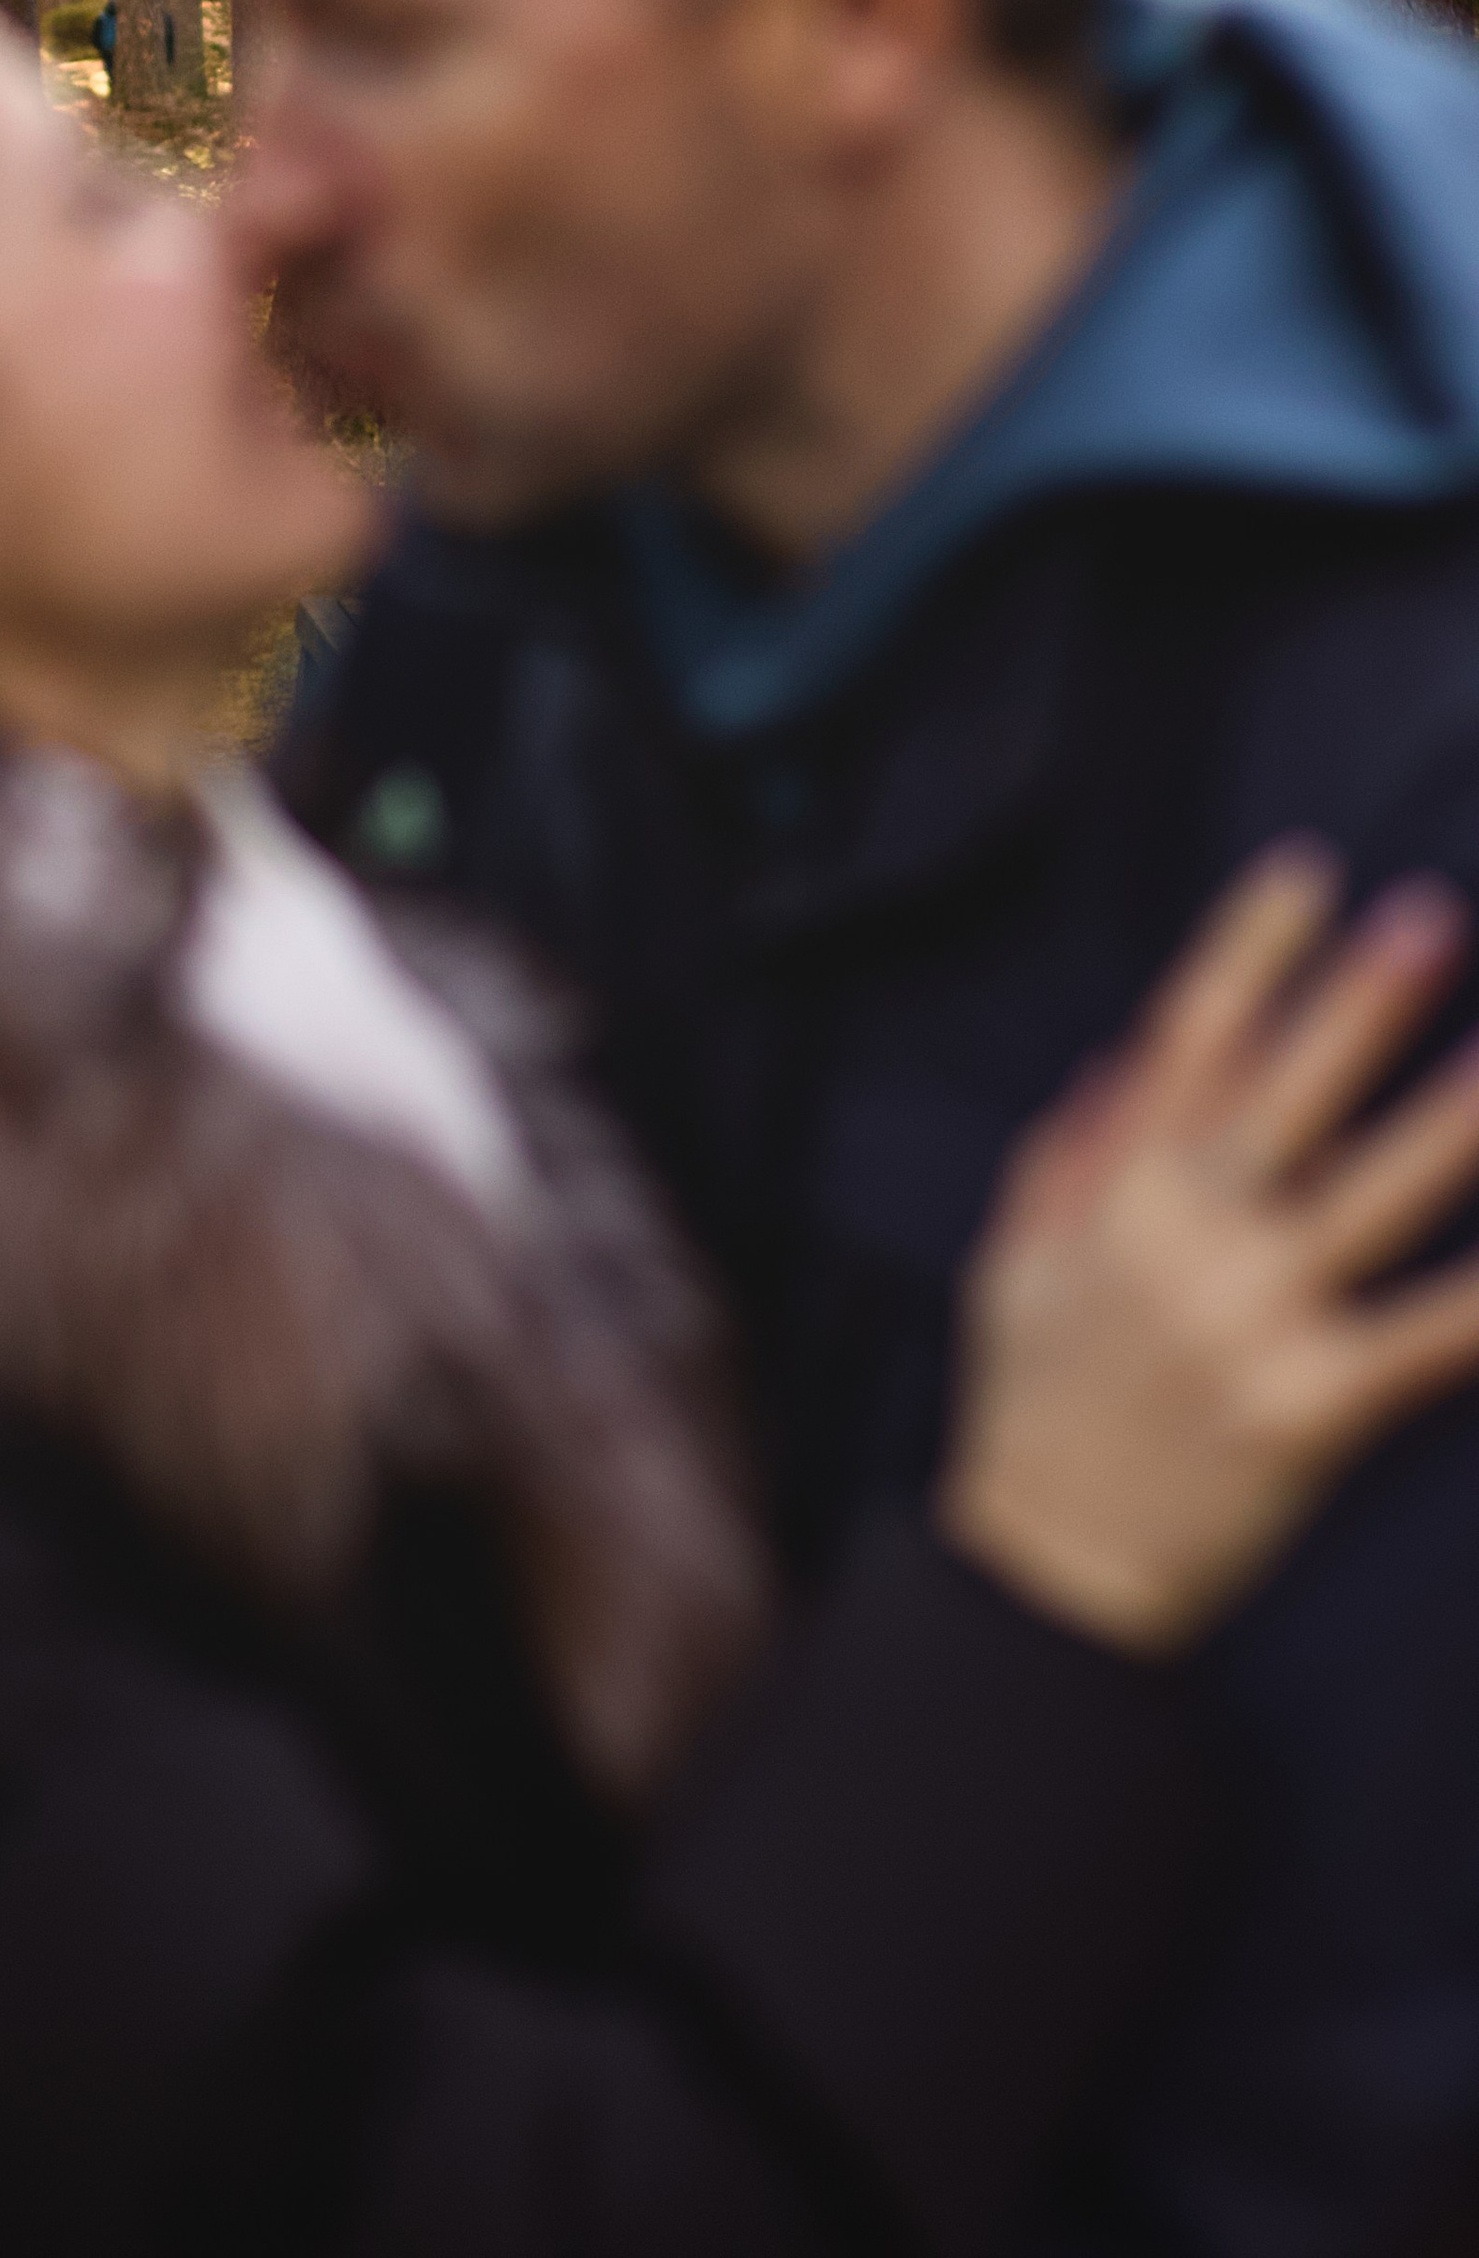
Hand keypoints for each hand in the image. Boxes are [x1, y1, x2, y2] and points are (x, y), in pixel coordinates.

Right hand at [939, 846, 1478, 1652]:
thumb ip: (1064, 1156)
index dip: (1249, 949)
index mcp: (1114, 1192)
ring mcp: (1246, 1319)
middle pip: (1286, 1092)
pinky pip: (1423, 1339)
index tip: (1309, 871)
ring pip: (1371, 1196)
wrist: (1045, 1573)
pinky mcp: (1307, 1407)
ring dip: (1452, 1124)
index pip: (1188, 1037)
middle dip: (1361, 1001)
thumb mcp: (1010, 1267)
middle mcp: (1182, 1237)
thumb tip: (1119, 1057)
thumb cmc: (1031, 1413)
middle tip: (1432, 918)